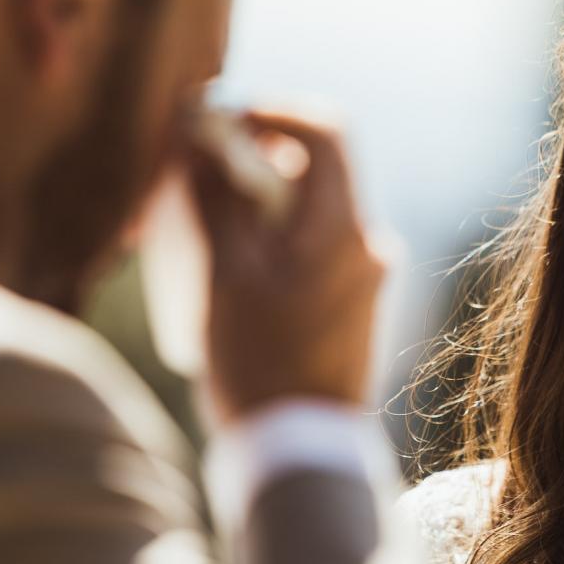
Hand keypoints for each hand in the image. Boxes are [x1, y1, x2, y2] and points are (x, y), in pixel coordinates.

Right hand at [186, 109, 385, 423]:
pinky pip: (312, 249)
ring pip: (309, 214)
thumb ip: (215, 199)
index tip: (222, 122)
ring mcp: (363, 277)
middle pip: (314, 172)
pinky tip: (228, 269)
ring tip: (201, 228)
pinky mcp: (351, 306)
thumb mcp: (226, 275)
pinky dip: (273, 240)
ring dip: (258, 204)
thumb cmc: (260, 364)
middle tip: (196, 176)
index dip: (274, 112)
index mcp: (343, 229)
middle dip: (253, 161)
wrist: (302, 452)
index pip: (326, 131)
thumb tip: (200, 137)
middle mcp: (367, 245)